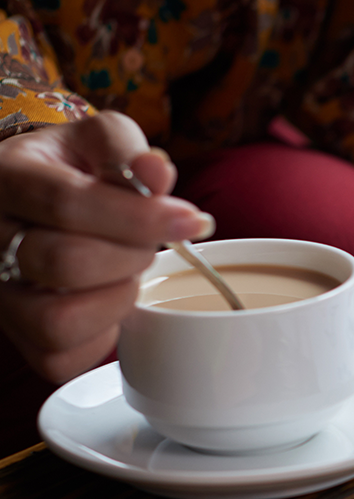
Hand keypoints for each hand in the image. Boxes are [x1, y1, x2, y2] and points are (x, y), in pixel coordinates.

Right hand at [0, 112, 213, 382]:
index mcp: (5, 178)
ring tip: (125, 274)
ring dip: (115, 301)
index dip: (138, 217)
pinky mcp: (14, 334)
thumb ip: (126, 150)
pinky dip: (100, 337)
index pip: (66, 203)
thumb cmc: (71, 169)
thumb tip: (158, 171)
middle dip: (131, 256)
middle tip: (148, 244)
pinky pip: (59, 357)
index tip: (190, 220)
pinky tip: (107, 302)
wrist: (32, 200)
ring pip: (56, 321)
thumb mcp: (96, 141)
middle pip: (64, 263)